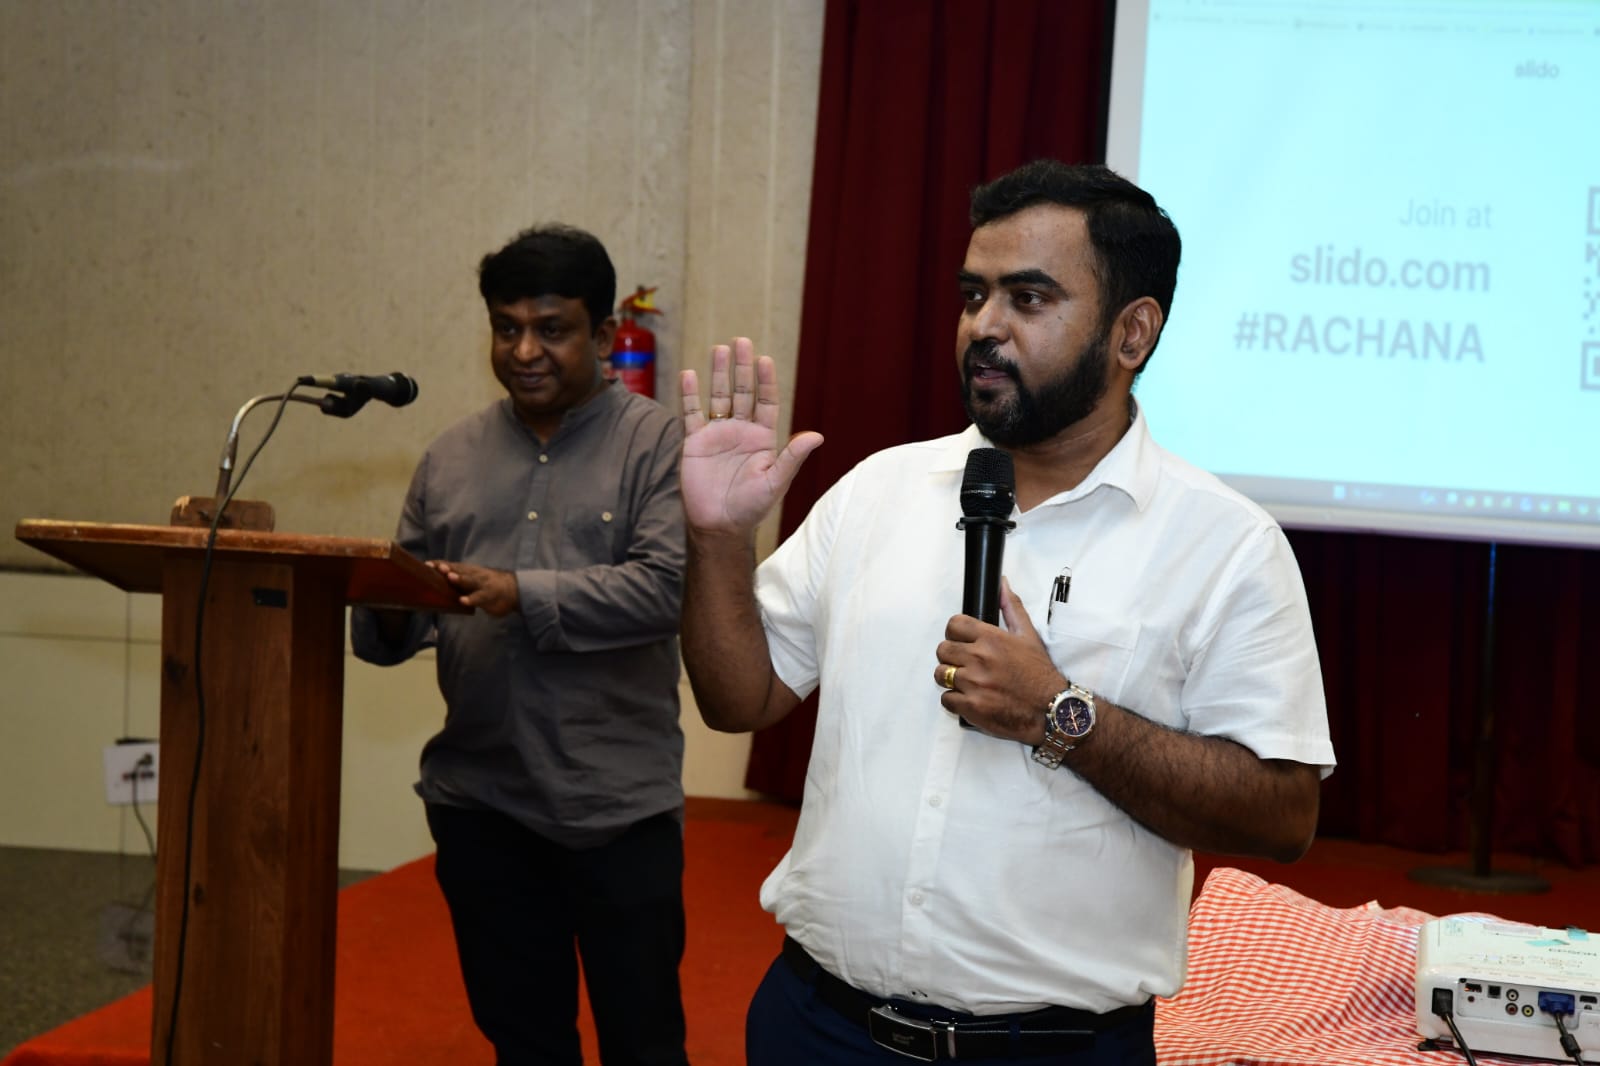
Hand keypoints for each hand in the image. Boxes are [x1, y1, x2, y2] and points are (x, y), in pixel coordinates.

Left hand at [429, 561, 519, 616]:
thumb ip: (457, 582)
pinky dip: (471, 599)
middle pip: (459, 570)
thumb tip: (436, 583)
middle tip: (437, 567)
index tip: (427, 564)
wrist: (514, 590)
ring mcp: (482, 584)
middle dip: (448, 569)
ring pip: (470, 580)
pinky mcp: (489, 595)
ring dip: (460, 578)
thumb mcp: (472, 581)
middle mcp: (474, 575)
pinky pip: (479, 597)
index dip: (440, 565)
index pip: (452, 566)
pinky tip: (463, 601)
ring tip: (451, 577)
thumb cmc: (487, 586)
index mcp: (468, 571)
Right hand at [680, 337, 823, 535]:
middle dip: (742, 368)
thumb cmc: (751, 507)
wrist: (718, 525)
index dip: (765, 381)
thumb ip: (792, 457)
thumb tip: (818, 436)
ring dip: (718, 373)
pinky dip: (690, 394)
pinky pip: (691, 413)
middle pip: (742, 392)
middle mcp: (740, 430)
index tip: (764, 360)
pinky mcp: (694, 442)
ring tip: (719, 349)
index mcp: (762, 437)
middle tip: (741, 342)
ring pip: (718, 396)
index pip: (766, 401)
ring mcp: (717, 434)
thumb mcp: (775, 482)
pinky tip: (690, 375)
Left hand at [934, 579, 1063, 742]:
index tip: (963, 641)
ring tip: (967, 682)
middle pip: (942, 650)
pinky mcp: (971, 707)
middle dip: (952, 656)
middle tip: (966, 663)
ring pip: (941, 674)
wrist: (1051, 710)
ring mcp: (973, 684)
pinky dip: (955, 700)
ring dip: (950, 678)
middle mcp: (979, 659)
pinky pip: (946, 699)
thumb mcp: (1029, 635)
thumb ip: (1011, 607)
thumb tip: (1001, 583)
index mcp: (991, 639)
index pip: (954, 625)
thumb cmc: (1040, 673)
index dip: (956, 633)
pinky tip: (970, 698)